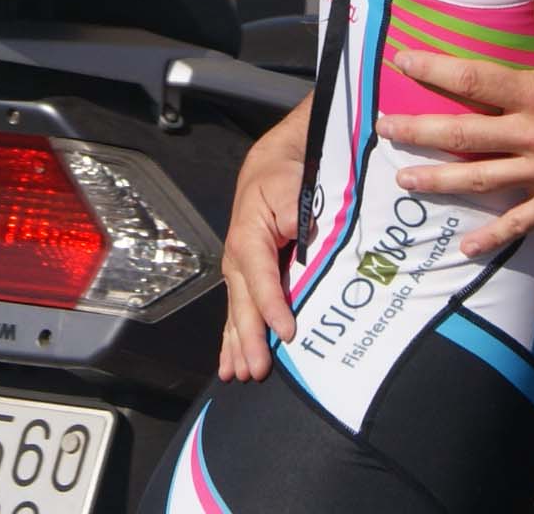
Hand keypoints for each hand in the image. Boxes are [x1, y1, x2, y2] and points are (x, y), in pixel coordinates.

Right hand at [216, 137, 303, 380]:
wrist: (277, 160)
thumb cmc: (285, 174)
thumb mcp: (291, 186)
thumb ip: (296, 215)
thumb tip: (303, 241)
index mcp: (248, 237)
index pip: (261, 278)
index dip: (273, 307)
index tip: (288, 333)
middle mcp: (238, 257)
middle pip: (243, 303)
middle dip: (248, 339)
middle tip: (254, 371)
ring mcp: (240, 267)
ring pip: (236, 311)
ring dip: (236, 344)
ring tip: (236, 374)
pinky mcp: (248, 273)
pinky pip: (239, 307)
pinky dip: (234, 335)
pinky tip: (230, 358)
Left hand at [376, 0, 533, 256]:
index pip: (476, 81)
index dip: (435, 70)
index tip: (402, 62)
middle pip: (464, 134)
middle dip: (418, 131)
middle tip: (382, 128)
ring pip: (479, 178)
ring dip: (438, 180)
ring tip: (403, 180)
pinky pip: (520, 223)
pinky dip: (492, 236)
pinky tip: (466, 246)